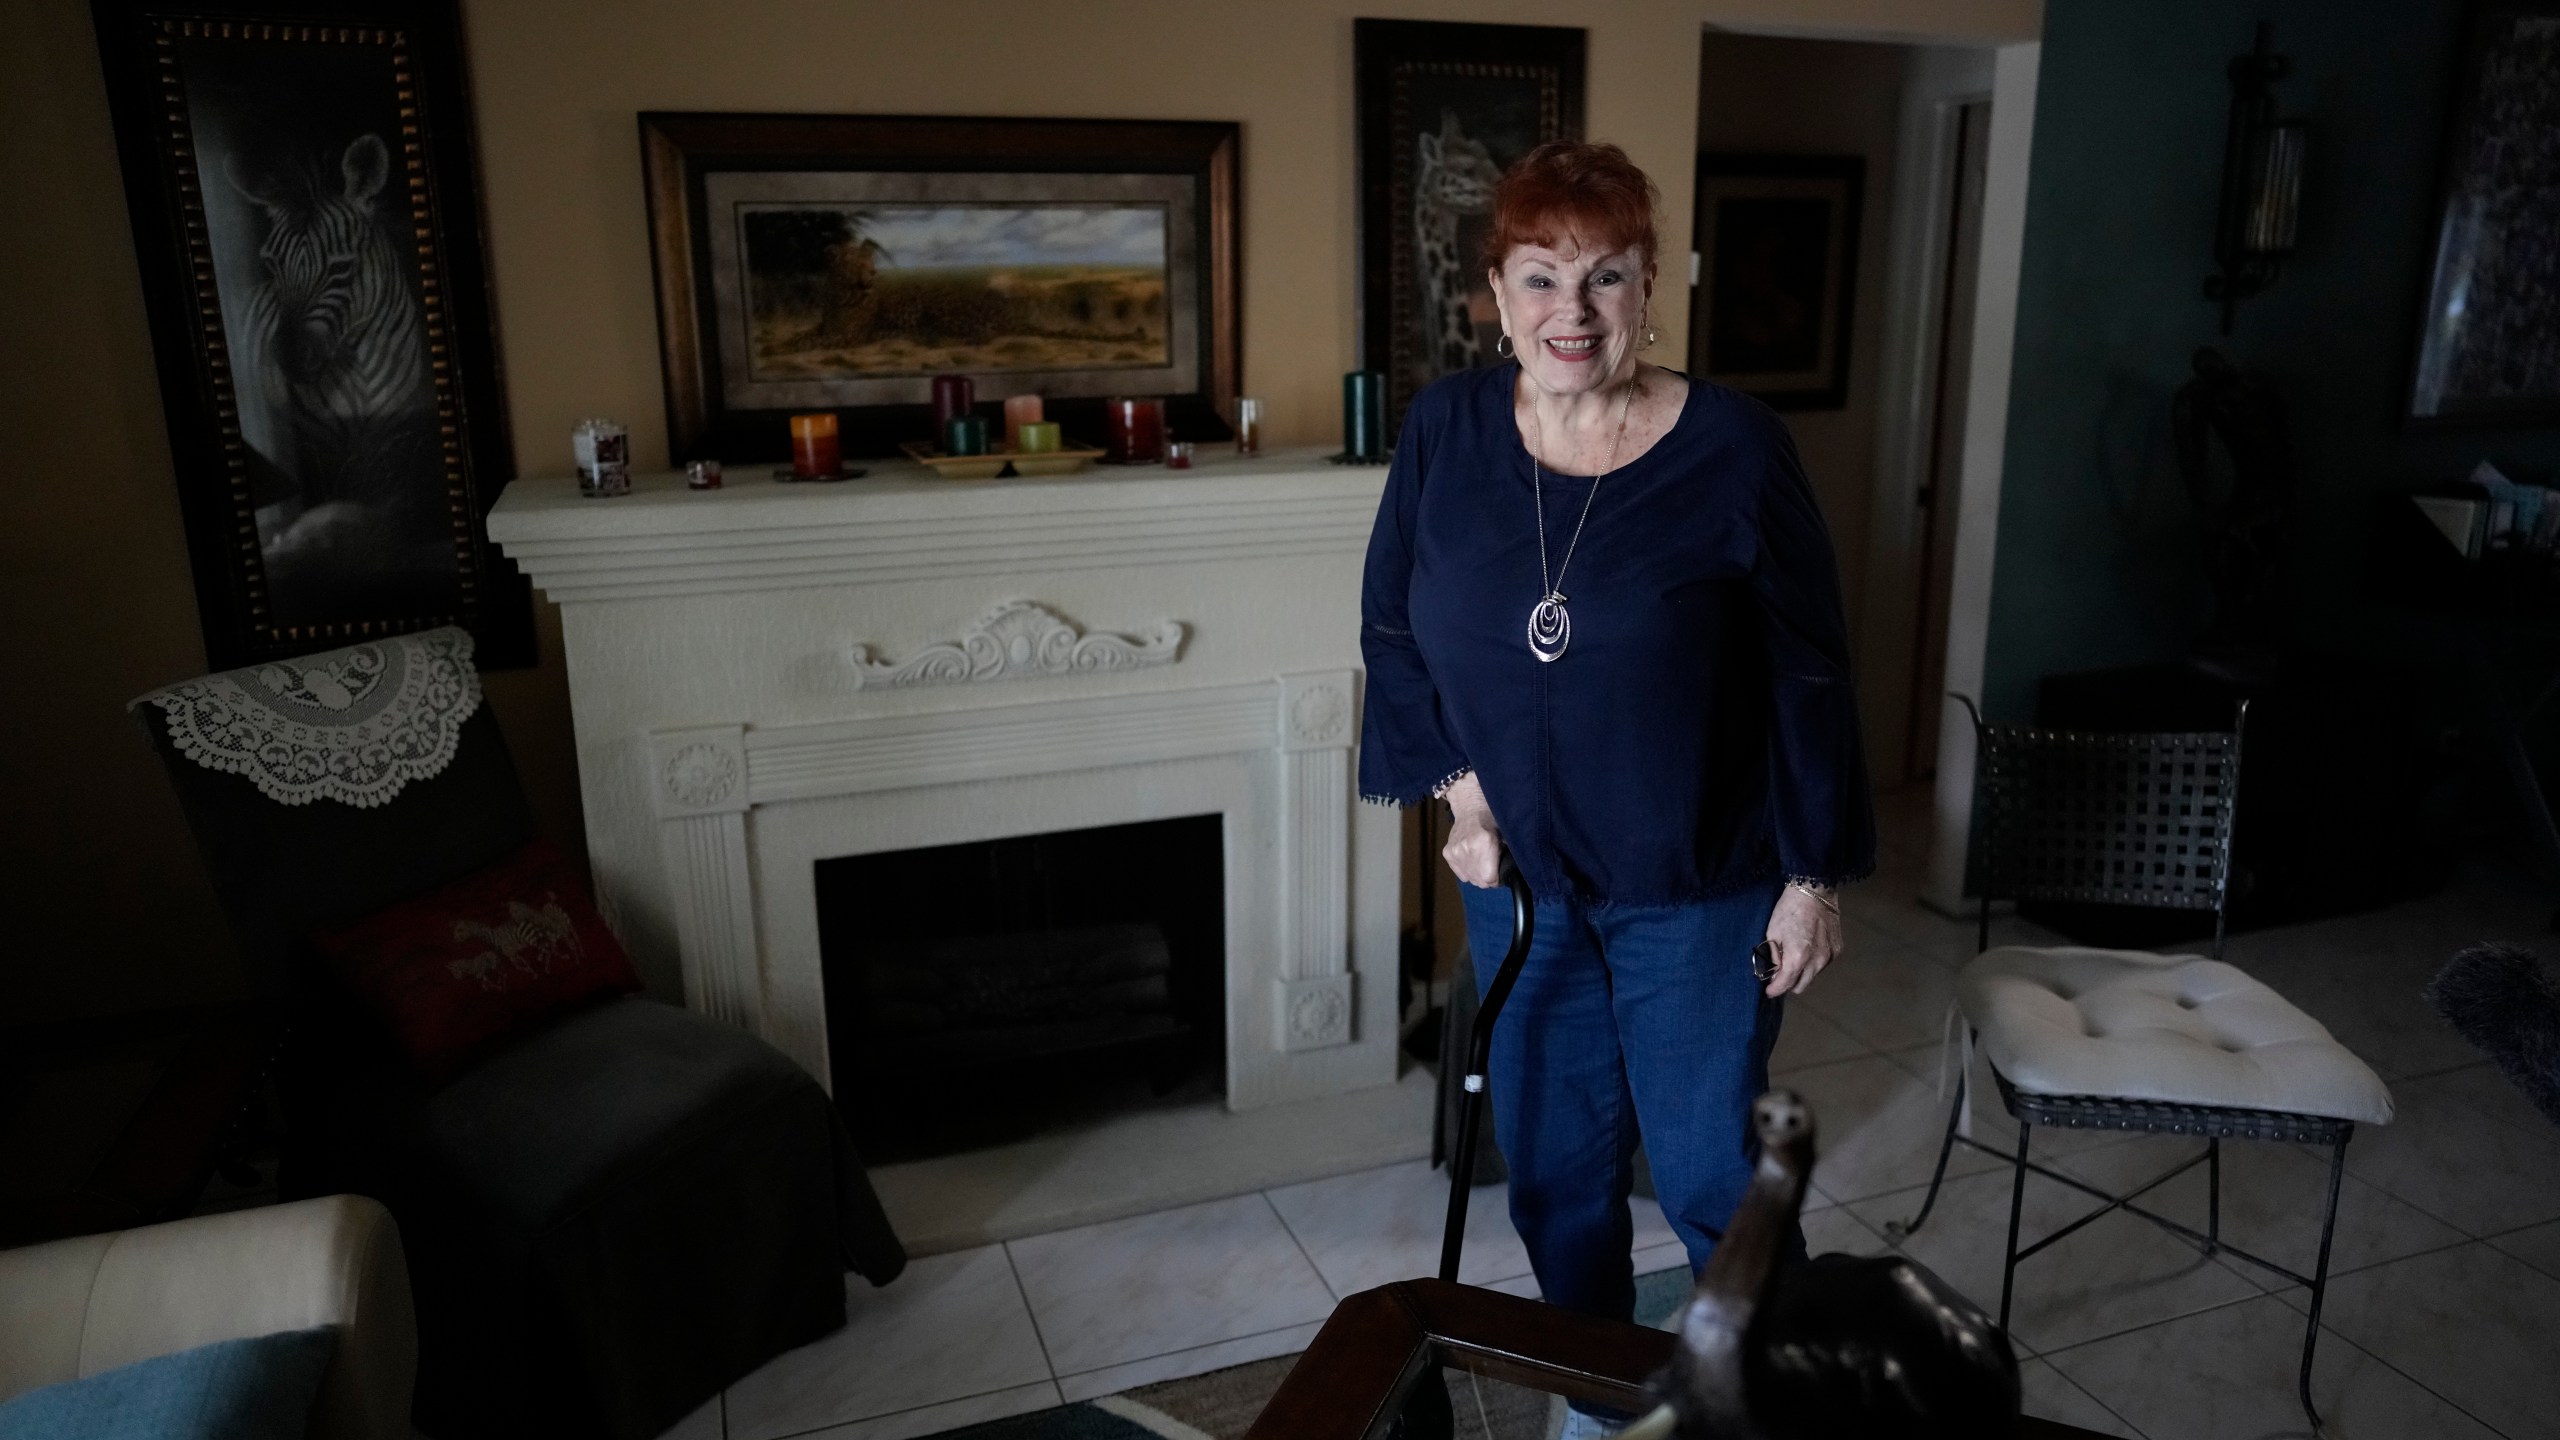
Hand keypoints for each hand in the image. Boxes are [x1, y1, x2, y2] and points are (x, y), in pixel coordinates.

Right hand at [1439, 773, 1503, 887]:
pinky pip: (1460, 874)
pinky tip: (1472, 859)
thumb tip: (1510, 877)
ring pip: (1469, 879)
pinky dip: (1467, 870)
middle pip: (1479, 881)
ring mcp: (1455, 851)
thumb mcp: (1506, 837)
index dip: (1497, 879)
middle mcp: (1467, 848)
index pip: (1489, 878)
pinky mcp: (1447, 853)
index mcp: (1485, 842)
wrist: (1472, 810)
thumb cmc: (1493, 822)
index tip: (1500, 873)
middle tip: (1492, 867)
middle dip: (1488, 878)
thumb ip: (1507, 858)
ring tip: (1482, 861)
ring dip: (1477, 875)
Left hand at [1762, 884, 1842, 996]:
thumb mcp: (1772, 933)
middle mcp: (1817, 961)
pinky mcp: (1837, 950)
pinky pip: (1822, 966)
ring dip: (1801, 973)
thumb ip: (1772, 958)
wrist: (1814, 891)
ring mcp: (1830, 956)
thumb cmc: (1789, 910)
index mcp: (1798, 958)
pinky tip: (1807, 948)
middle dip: (1788, 983)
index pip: (1785, 984)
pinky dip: (1813, 963)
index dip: (1774, 989)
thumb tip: (1771, 975)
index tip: (1768, 990)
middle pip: (1800, 986)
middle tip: (1778, 974)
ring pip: (1812, 977)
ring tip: (1792, 957)